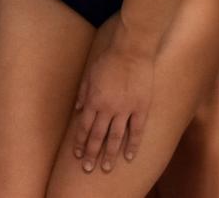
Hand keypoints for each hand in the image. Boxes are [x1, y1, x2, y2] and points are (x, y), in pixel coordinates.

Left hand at [71, 34, 153, 173]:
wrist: (131, 50)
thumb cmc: (109, 60)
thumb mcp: (89, 74)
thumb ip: (83, 92)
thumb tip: (78, 108)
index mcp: (93, 100)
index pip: (83, 127)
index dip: (80, 142)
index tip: (77, 155)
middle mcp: (107, 108)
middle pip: (97, 136)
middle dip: (91, 154)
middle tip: (88, 168)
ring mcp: (125, 110)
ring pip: (115, 137)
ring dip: (109, 154)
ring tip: (106, 167)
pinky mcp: (141, 108)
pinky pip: (136, 131)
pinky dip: (132, 145)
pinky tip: (129, 157)